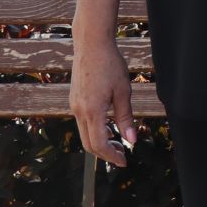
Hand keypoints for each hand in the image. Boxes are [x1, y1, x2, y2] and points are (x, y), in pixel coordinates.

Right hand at [70, 37, 134, 166]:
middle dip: (105, 153)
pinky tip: (108, 127)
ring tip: (118, 142)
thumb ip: (126, 118)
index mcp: (92, 110)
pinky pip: (82, 122)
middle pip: (88, 143)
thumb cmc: (110, 65)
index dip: (111, 156)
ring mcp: (74, 105)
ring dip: (100, 142)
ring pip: (84, 133)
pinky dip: (94, 130)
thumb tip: (131, 140)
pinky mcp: (74, 100)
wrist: (91, 45)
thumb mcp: (123, 92)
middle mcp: (78, 110)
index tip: (124, 161)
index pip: (99, 144)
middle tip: (122, 156)